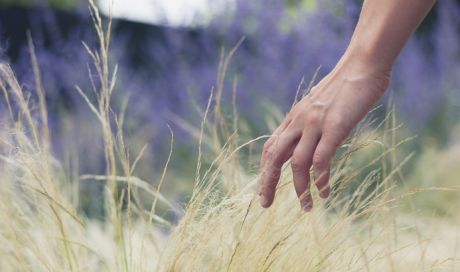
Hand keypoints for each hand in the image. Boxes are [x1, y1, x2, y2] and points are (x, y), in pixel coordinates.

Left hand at [258, 57, 390, 210]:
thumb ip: (311, 122)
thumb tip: (310, 141)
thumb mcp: (320, 105)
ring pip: (297, 163)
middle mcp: (298, 121)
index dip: (264, 168)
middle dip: (267, 182)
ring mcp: (315, 123)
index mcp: (294, 117)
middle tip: (265, 204)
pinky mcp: (334, 126)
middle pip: (273, 156)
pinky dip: (320, 179)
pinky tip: (325, 192)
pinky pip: (321, 158)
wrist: (362, 64)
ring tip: (307, 207)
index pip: (270, 147)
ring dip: (300, 188)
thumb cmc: (345, 85)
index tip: (264, 187)